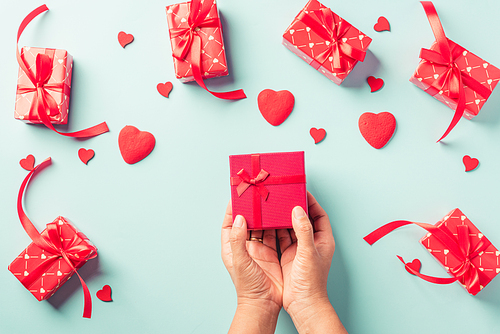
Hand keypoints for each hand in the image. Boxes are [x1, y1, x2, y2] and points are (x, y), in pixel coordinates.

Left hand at [221, 202, 281, 332]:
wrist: (264, 303)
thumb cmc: (248, 286)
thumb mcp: (240, 261)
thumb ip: (238, 240)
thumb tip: (239, 219)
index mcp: (232, 247)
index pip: (229, 224)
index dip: (231, 210)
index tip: (237, 197)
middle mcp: (245, 246)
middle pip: (246, 222)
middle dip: (250, 209)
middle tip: (256, 196)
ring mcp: (258, 249)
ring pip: (261, 227)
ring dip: (264, 216)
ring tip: (268, 202)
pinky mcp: (272, 253)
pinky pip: (274, 234)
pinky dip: (276, 225)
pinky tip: (280, 216)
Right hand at [278, 191, 346, 332]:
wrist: (303, 303)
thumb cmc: (312, 281)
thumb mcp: (308, 252)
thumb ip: (303, 230)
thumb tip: (298, 210)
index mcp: (323, 240)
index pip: (319, 214)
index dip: (311, 202)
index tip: (301, 191)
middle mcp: (312, 242)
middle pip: (304, 219)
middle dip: (295, 207)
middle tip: (286, 196)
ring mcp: (300, 249)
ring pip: (292, 227)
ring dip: (284, 218)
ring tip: (276, 206)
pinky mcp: (289, 255)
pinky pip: (282, 237)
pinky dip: (276, 229)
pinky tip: (269, 223)